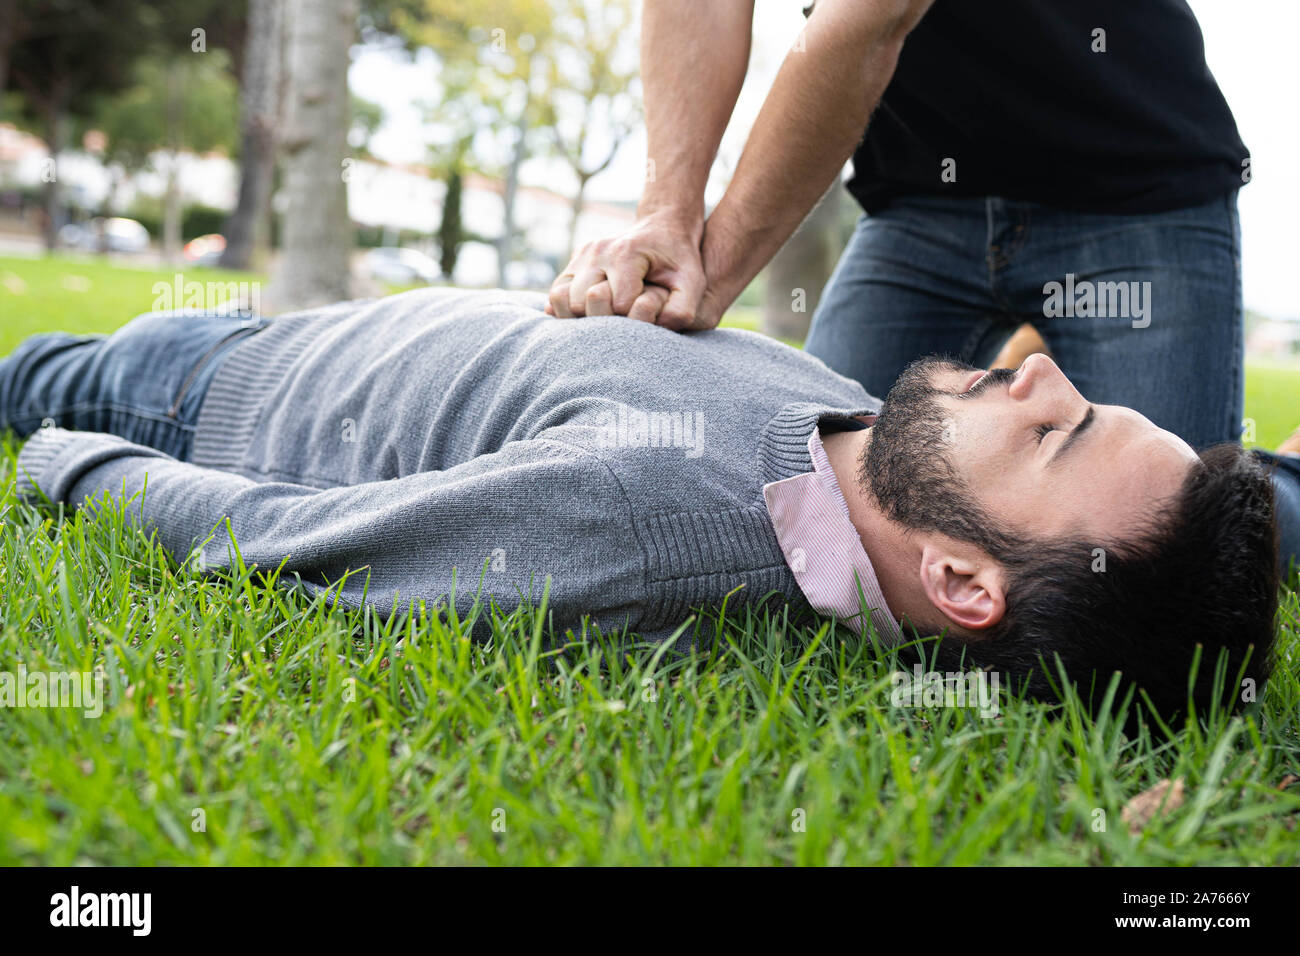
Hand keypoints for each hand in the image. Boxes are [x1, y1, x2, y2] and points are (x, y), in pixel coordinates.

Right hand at [545, 211, 715, 329]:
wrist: (663, 228)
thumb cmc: (679, 259)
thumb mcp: (692, 281)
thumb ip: (682, 307)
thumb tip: (658, 328)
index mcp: (626, 254)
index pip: (616, 305)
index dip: (631, 320)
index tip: (644, 317)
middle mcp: (598, 251)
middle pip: (583, 304)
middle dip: (602, 320)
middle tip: (622, 321)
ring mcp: (582, 255)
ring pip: (561, 299)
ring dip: (579, 317)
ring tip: (604, 320)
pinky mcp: (573, 262)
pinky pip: (556, 294)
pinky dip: (566, 309)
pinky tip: (588, 314)